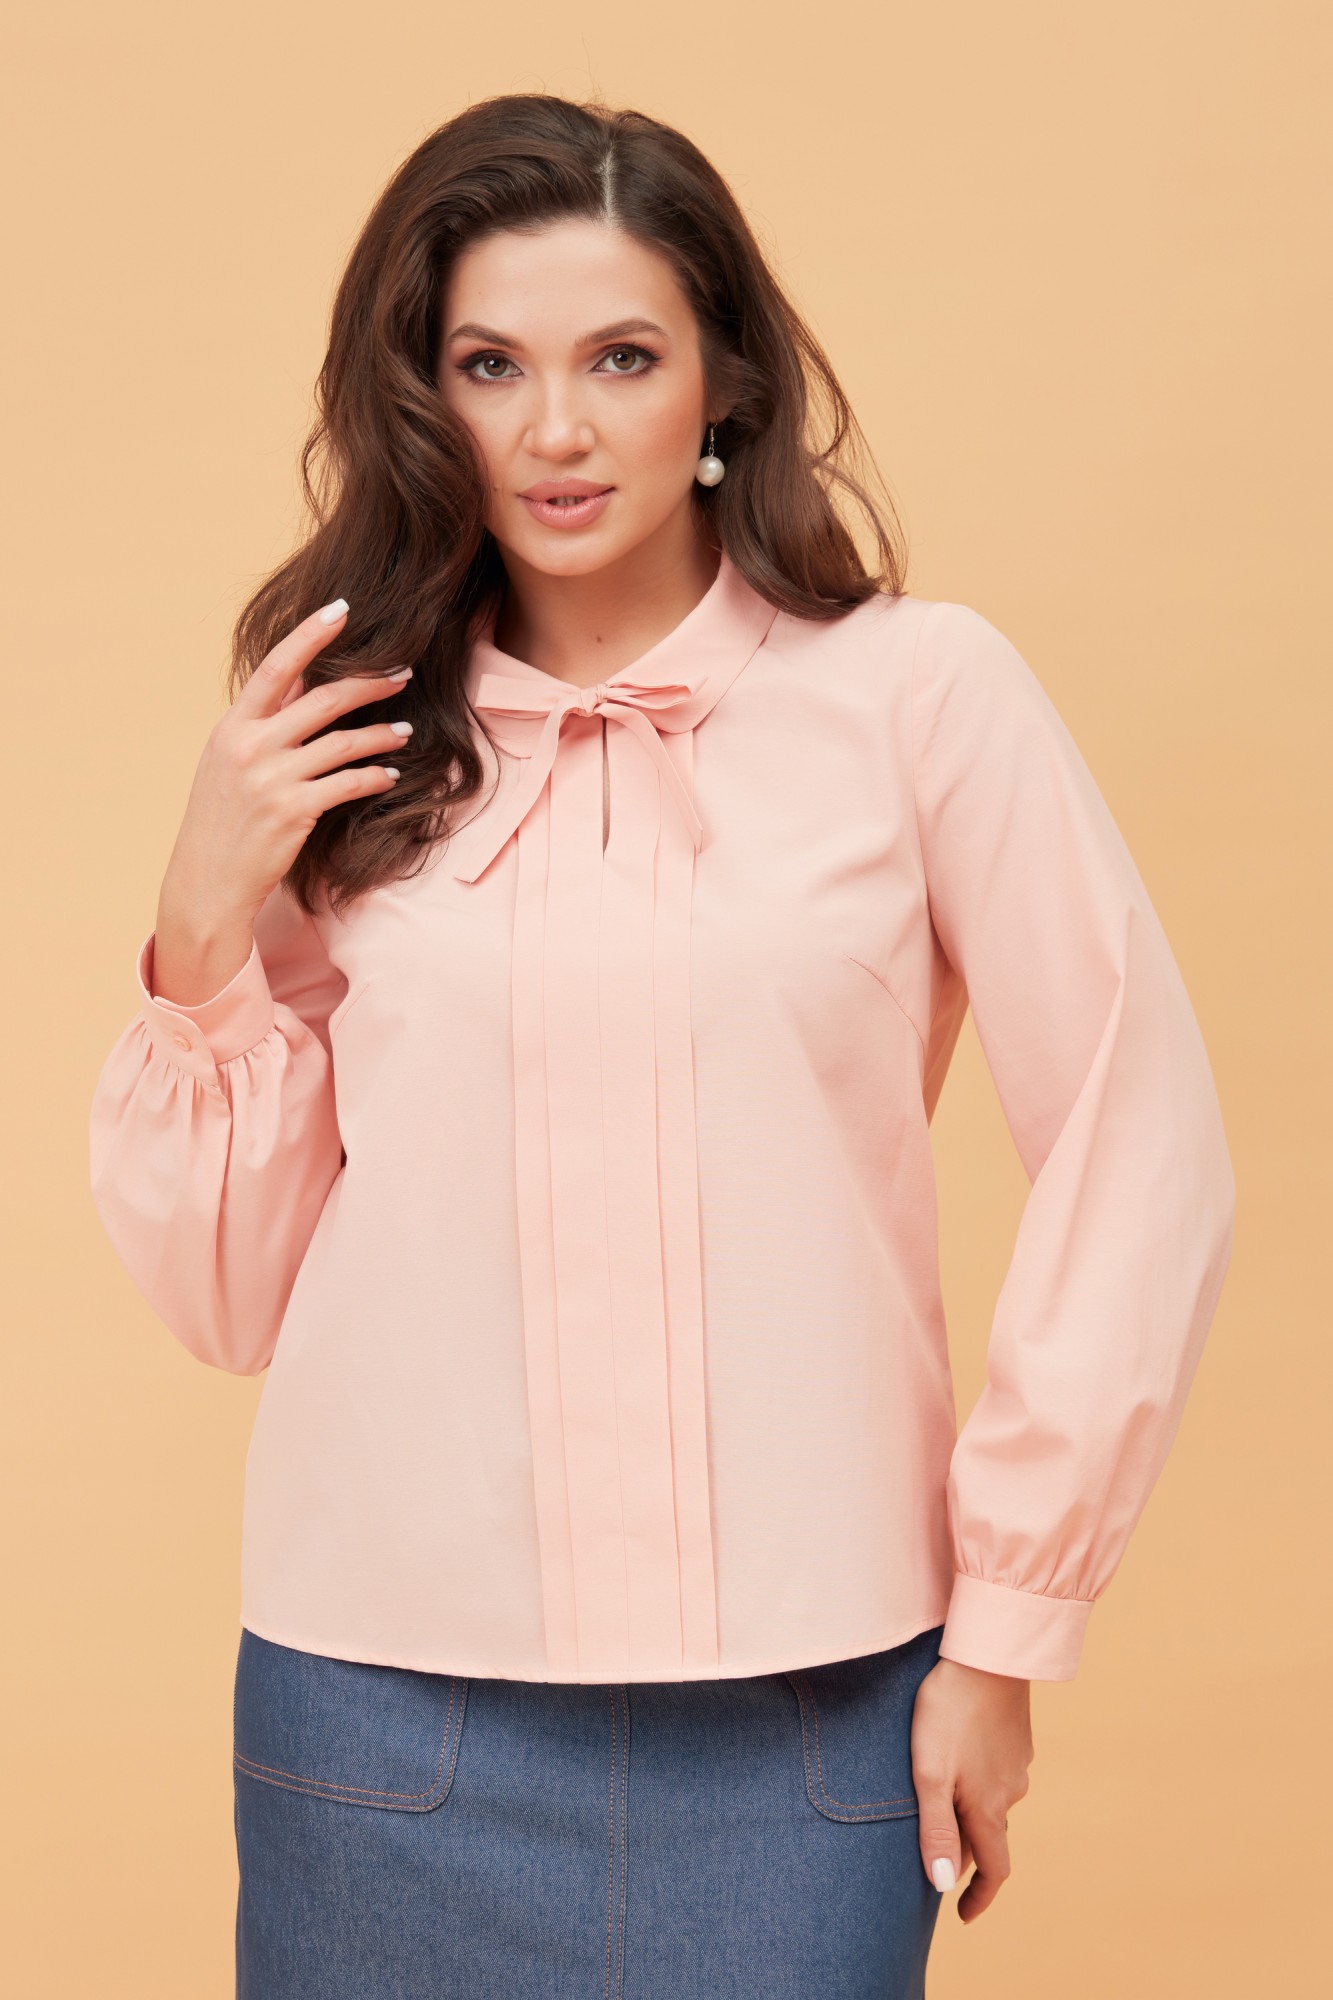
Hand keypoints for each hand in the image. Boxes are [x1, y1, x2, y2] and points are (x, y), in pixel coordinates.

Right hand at [152, 599, 412, 1001]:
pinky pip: (348, 783)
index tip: (340, 610)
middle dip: (368, 682)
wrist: (207, 883)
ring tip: (405, 732)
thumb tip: (296, 681)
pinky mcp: (295, 811)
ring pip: (343, 743)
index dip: (309, 635)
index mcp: (232, 728)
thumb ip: (261, 724)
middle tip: (402, 673)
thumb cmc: (221, 823)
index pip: (274, 666)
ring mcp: (272, 779)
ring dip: (381, 735)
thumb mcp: (227, 765)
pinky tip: (389, 775)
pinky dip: (374, 776)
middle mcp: (250, 747)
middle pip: (321, 699)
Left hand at [911, 1656, 1033, 1923]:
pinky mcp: (1017, 1737)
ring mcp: (1017, 1763)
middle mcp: (1010, 1792)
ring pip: (993, 1800)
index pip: (994, 1869)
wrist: (987, 1656)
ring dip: (971, 1809)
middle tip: (936, 1851)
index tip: (963, 1914)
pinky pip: (998, 1771)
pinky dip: (979, 1777)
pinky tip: (961, 1754)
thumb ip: (936, 1829)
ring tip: (941, 1796)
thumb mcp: (930, 1773)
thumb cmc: (949, 1713)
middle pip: (989, 1834)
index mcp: (989, 1808)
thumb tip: (942, 1884)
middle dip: (965, 1848)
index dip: (980, 1896)